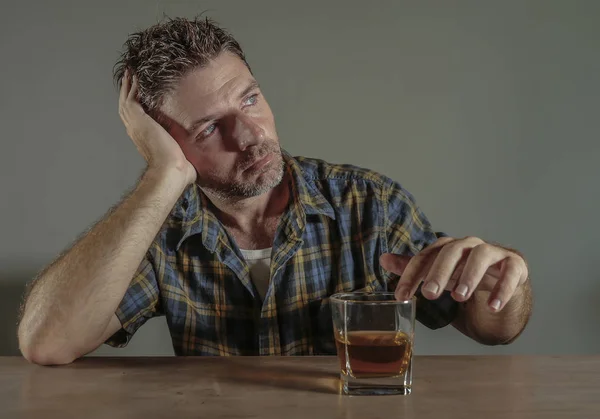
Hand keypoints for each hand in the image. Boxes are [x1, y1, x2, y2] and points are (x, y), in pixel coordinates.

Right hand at [118, 69, 195, 183]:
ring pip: (127, 99)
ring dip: (128, 85)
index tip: (139, 95)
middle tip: (129, 77)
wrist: (170, 171)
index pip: (137, 117)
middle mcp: (136, 130)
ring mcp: (135, 124)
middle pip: (127, 105)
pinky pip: (131, 97)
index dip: (137, 105)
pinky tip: (135, 75)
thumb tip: (200, 156)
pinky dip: (131, 86)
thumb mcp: (182, 156)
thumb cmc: (178, 170)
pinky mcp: (138, 119)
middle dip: (128, 91)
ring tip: (130, 72)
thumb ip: (186, 150)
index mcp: (144, 138)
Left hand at [379, 237, 528, 311]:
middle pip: (452, 252)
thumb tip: (383, 259)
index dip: (411, 275)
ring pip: (480, 257)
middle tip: (429, 294)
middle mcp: (469, 245)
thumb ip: (415, 266)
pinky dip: (502, 289)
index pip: (425, 256)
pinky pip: (510, 273)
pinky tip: (493, 306)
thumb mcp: (439, 271)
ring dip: (468, 276)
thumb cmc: (466, 272)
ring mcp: (494, 253)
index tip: (401, 296)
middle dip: (439, 272)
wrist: (504, 276)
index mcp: (448, 247)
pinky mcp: (515, 264)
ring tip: (459, 296)